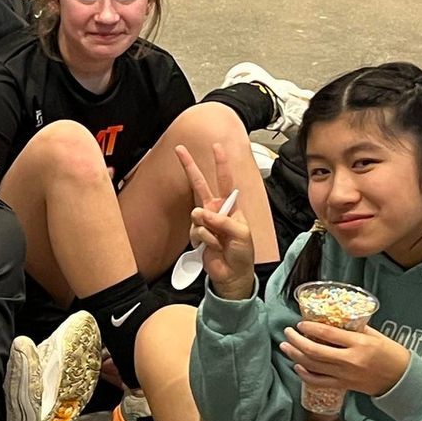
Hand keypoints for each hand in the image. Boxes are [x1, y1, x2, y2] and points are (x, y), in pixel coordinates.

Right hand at [177, 143, 254, 297]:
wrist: (232, 274)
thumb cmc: (242, 253)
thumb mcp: (241, 234)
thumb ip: (223, 221)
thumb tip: (202, 213)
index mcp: (230, 206)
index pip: (225, 180)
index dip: (221, 163)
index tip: (216, 146)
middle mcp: (215, 210)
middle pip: (200, 184)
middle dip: (189, 167)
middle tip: (179, 149)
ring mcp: (204, 222)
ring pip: (197, 214)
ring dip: (208, 228)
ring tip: (219, 240)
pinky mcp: (197, 235)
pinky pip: (196, 232)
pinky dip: (205, 240)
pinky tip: (212, 247)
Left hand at [280, 321, 410, 397]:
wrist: (401, 380)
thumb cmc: (391, 354)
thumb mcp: (375, 336)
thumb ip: (354, 329)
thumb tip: (334, 321)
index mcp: (359, 344)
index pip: (328, 334)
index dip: (310, 328)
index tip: (300, 323)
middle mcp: (349, 360)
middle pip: (315, 351)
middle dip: (297, 341)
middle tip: (287, 332)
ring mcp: (344, 375)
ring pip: (313, 366)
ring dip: (295, 355)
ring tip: (285, 346)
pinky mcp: (343, 386)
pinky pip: (319, 381)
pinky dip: (305, 374)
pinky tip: (297, 366)